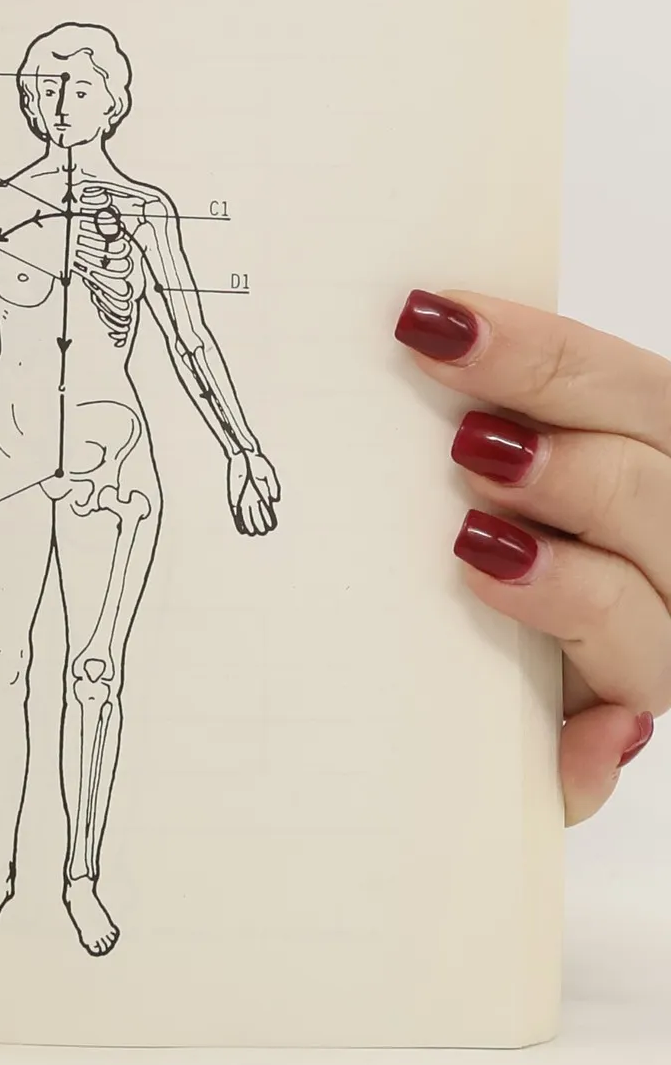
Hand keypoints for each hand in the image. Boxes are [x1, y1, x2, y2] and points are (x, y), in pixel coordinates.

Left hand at [226, 450, 279, 535]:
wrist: (243, 456)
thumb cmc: (257, 463)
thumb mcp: (268, 473)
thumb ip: (274, 485)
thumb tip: (275, 499)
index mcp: (264, 494)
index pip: (268, 511)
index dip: (270, 519)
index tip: (271, 527)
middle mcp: (254, 498)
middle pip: (258, 515)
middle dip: (260, 524)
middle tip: (261, 531)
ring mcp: (243, 498)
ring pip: (247, 516)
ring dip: (249, 524)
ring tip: (252, 532)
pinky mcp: (234, 497)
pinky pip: (236, 511)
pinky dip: (239, 520)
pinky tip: (241, 527)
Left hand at [398, 288, 670, 823]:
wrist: (486, 661)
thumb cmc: (477, 519)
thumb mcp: (484, 451)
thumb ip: (481, 402)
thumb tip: (420, 319)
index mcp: (646, 452)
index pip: (634, 389)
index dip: (545, 352)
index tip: (433, 322)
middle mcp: (667, 545)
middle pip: (657, 493)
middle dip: (573, 464)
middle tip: (472, 445)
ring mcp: (652, 639)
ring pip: (650, 618)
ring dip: (573, 584)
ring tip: (478, 550)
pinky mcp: (610, 726)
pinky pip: (611, 740)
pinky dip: (589, 745)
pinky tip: (570, 733)